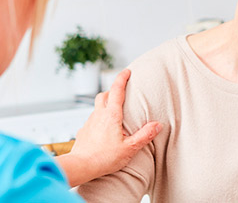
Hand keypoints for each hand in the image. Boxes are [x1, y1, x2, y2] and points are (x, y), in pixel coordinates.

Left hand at [56, 69, 161, 185]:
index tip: (127, 71)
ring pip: (97, 107)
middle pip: (103, 95)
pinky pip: (92, 120)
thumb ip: (144, 135)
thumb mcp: (130, 148)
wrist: (81, 166)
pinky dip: (99, 119)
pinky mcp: (83, 131)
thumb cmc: (105, 158)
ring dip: (105, 105)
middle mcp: (98, 115)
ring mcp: (89, 122)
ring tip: (114, 114)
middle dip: (112, 91)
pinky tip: (103, 130)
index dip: (122, 78)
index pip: (116, 90)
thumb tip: (157, 125)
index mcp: (111, 115)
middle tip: (121, 93)